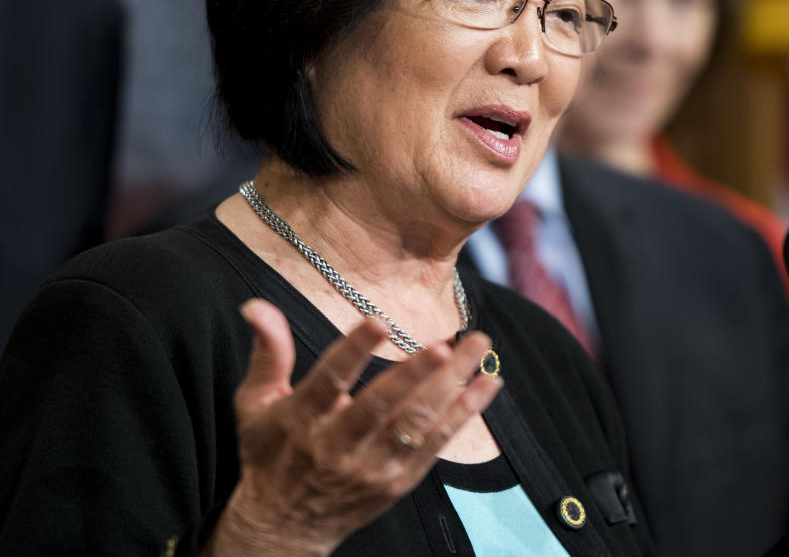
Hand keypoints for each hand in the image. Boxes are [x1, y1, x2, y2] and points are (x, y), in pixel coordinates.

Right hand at [203, 299, 502, 555]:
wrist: (284, 526)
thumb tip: (256, 305)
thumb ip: (269, 352)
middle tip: (445, 344)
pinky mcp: (399, 480)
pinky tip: (488, 383)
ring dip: (452, 385)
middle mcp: (338, 445)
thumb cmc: (271, 453)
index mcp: (301, 419)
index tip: (380, 321)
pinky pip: (437, 444)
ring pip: (415, 423)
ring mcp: (372, 466)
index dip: (354, 350)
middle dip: (415, 374)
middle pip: (381, 406)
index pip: (329, 380)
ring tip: (477, 346)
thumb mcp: (256, 404)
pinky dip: (464, 413)